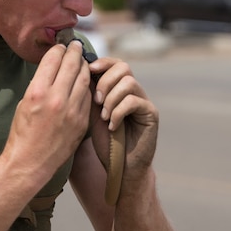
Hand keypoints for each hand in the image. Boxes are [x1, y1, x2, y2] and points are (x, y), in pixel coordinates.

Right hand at [4, 41, 92, 178]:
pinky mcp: (82, 121)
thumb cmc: (22, 133)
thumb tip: (52, 68)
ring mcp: (72, 111)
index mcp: (37, 92)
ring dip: (84, 67)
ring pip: (84, 79)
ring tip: (82, 60)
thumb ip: (40, 84)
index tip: (61, 45)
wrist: (30, 162)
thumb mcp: (24, 103)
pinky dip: (86, 87)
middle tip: (75, 45)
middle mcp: (56, 99)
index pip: (53, 59)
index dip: (58, 49)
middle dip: (74, 51)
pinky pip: (87, 97)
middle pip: (72, 65)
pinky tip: (84, 83)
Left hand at [87, 57, 158, 183]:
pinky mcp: (151, 113)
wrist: (121, 168)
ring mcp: (144, 102)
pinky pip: (134, 101)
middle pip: (124, 67)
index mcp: (119, 89)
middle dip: (105, 80)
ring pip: (129, 82)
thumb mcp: (92, 114)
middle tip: (97, 100)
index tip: (88, 70)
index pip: (115, 64)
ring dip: (111, 99)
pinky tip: (113, 126)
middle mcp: (134, 92)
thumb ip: (90, 94)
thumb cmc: (106, 143)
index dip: (102, 62)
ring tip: (104, 117)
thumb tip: (80, 70)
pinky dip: (118, 112)